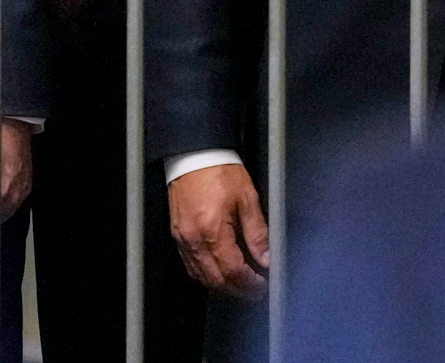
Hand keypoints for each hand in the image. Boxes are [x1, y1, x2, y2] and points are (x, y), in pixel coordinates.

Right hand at [166, 163, 269, 298]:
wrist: (194, 154)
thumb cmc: (217, 170)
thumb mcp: (247, 198)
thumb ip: (258, 233)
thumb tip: (266, 258)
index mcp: (213, 229)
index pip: (233, 272)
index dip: (251, 284)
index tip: (263, 285)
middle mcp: (195, 238)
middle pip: (216, 281)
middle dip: (238, 291)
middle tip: (255, 290)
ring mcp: (183, 238)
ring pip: (201, 277)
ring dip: (222, 286)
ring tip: (240, 285)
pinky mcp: (177, 234)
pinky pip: (190, 265)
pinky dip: (206, 274)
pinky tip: (218, 272)